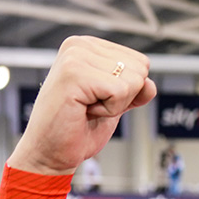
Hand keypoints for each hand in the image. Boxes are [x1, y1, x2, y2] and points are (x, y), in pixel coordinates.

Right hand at [9, 37, 153, 175]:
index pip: (140, 62)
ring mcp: (75, 57)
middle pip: (140, 69)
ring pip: (134, 80)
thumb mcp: (116, 103)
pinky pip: (121, 91)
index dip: (127, 90)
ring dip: (115, 104)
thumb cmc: (78, 128)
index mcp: (88, 47)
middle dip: (123, 96)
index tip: (97, 98)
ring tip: (86, 107)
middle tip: (90, 105)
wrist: (49, 152)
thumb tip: (149, 84)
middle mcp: (79, 46)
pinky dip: (109, 110)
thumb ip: (136, 89)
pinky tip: (83, 111)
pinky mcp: (74, 73)